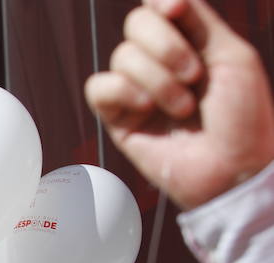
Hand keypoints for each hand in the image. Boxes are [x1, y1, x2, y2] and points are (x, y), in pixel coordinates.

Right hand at [84, 0, 273, 208]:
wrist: (231, 168)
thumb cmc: (242, 118)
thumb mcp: (232, 56)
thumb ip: (200, 21)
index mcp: (190, 41)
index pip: (159, 6)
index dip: (160, 1)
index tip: (176, 10)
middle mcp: (160, 61)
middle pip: (135, 24)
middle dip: (165, 47)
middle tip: (193, 76)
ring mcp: (137, 89)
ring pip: (122, 57)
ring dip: (156, 81)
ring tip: (182, 108)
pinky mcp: (117, 117)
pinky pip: (99, 86)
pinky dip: (123, 92)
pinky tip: (146, 110)